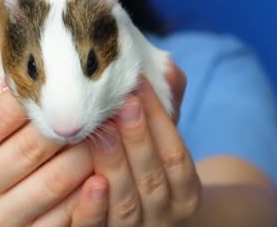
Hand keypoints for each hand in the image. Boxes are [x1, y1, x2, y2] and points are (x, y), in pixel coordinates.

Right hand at [0, 24, 108, 225]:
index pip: (0, 116)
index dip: (38, 93)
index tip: (66, 75)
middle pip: (34, 147)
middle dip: (72, 120)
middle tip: (101, 98)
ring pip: (58, 179)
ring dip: (91, 150)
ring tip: (110, 125)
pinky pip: (69, 214)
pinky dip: (92, 188)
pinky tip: (106, 163)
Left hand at [85, 61, 200, 225]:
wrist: (145, 222)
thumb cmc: (150, 171)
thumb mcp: (164, 144)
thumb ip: (167, 109)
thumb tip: (168, 65)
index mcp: (185, 192)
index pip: (176, 155)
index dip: (160, 120)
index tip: (139, 84)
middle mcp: (165, 216)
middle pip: (153, 177)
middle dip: (138, 137)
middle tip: (122, 101)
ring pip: (127, 202)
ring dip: (115, 164)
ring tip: (102, 131)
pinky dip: (94, 208)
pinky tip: (90, 181)